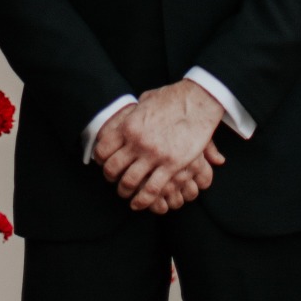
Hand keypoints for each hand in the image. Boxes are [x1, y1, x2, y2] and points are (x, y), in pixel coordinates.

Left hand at [96, 80, 224, 211]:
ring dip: (125, 191)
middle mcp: (138, 141)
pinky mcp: (172, 164)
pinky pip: (152, 189)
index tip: (105, 163)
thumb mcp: (146, 100)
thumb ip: (134, 112)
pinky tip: (139, 203)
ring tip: (127, 193)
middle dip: (111, 178)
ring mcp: (154, 154)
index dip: (101, 160)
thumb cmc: (173, 97)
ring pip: (130, 182)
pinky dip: (142, 200)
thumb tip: (127, 115)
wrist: (199, 100)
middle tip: (115, 181)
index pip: (103, 149)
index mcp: (129, 125)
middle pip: (113, 168)